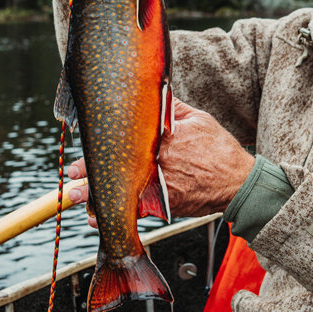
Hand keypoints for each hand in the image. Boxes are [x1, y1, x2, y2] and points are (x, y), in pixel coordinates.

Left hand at [60, 100, 255, 220]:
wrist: (239, 183)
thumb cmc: (220, 150)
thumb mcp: (198, 119)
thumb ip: (172, 107)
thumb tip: (153, 92)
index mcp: (163, 137)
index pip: (125, 138)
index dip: (102, 143)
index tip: (86, 142)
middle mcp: (158, 162)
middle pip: (117, 167)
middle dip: (91, 170)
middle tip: (72, 174)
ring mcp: (159, 186)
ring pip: (121, 191)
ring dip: (95, 196)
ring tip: (75, 197)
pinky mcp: (164, 205)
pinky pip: (134, 211)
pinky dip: (116, 215)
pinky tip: (98, 219)